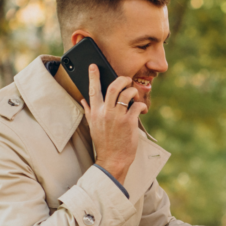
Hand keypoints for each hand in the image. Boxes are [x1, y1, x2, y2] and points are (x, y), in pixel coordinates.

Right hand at [80, 64, 146, 184]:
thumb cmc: (104, 143)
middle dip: (122, 79)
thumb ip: (89, 111)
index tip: (93, 66)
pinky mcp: (130, 122)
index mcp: (95, 112)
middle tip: (126, 79)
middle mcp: (105, 112)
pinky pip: (137, 106)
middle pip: (113, 87)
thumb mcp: (93, 126)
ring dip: (133, 91)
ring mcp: (118, 117)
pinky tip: (142, 109)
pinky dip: (142, 105)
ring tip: (135, 96)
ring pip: (127, 94)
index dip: (93, 76)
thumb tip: (83, 100)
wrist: (113, 159)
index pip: (93, 90)